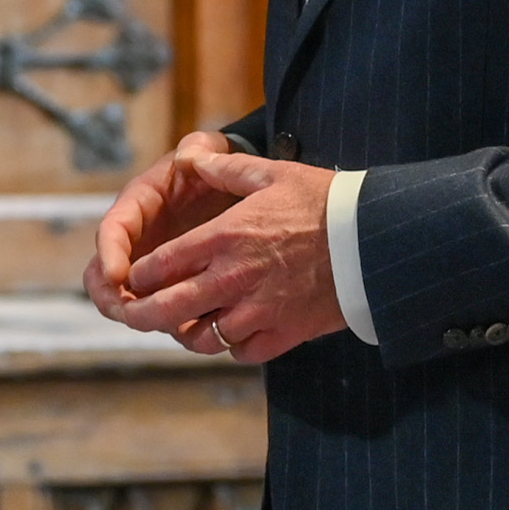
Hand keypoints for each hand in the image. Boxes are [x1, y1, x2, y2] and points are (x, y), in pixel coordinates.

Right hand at [88, 130, 247, 326]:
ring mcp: (146, 264)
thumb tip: (189, 157)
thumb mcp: (211, 150)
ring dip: (134, 314)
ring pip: (123, 298)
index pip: (113, 228)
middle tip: (130, 313)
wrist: (233, 188)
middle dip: (111, 296)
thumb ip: (201, 149)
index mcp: (139, 203)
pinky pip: (154, 308)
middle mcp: (134, 238)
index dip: (109, 252)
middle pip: (103, 274)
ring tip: (158, 326)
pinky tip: (184, 329)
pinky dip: (162, 321)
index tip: (117, 275)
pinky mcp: (163, 284)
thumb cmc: (218, 168)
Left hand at [116, 151, 347, 365]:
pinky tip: (232, 332)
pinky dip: (231, 346)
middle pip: (167, 310)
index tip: (134, 277)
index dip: (139, 275)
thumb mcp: (272, 174)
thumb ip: (225, 169)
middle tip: (134, 314)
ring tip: (185, 324)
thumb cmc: (325, 203)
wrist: (374, 241)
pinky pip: (242, 352)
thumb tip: (191, 157)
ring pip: (201, 339)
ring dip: (188, 333)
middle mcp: (232, 278)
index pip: (159, 267)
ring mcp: (257, 311)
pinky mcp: (283, 334)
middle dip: (142, 314)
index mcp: (222, 238)